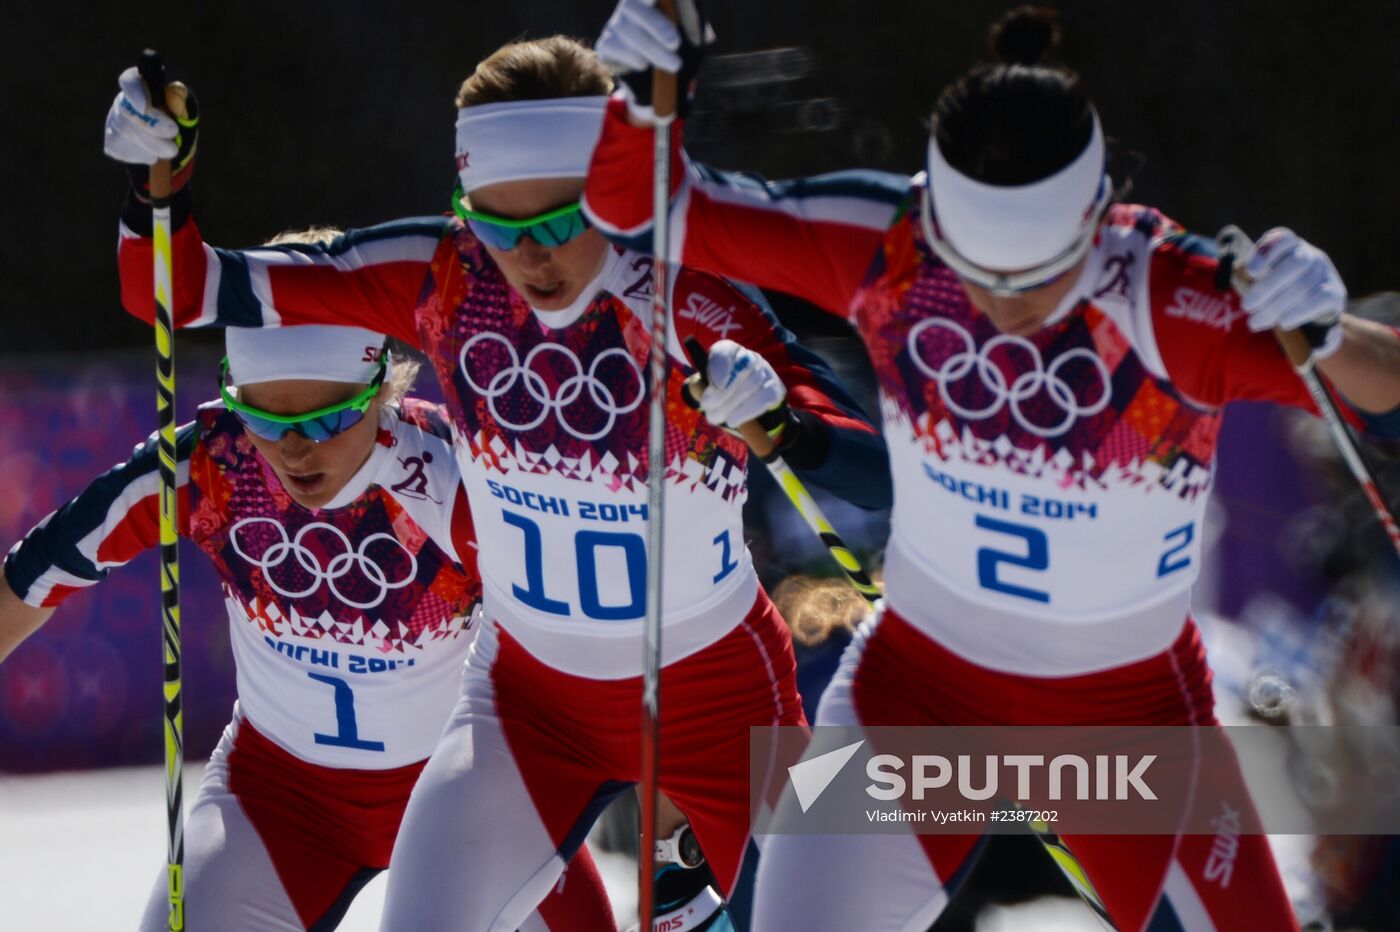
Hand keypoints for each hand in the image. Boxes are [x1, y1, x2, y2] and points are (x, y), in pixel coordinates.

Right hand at [103, 66, 199, 195]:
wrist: (174, 151)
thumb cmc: (181, 126)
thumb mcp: (188, 115)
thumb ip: (184, 104)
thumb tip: (176, 94)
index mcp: (143, 88)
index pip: (130, 81)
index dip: (134, 92)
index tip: (144, 107)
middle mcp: (124, 102)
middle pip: (127, 110)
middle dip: (152, 127)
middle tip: (173, 141)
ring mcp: (115, 122)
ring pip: (125, 132)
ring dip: (152, 146)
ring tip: (170, 150)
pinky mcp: (112, 142)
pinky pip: (121, 149)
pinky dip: (142, 155)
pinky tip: (153, 154)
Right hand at [596, 0, 711, 120]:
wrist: (655, 80)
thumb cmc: (676, 49)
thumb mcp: (691, 35)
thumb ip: (696, 27)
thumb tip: (708, 35)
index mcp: (651, 0)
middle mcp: (630, 6)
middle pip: (633, 7)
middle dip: (656, 25)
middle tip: (675, 44)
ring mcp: (615, 24)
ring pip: (626, 31)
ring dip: (652, 49)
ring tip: (674, 65)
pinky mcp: (605, 44)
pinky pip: (613, 46)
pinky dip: (631, 56)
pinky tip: (645, 65)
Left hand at [696, 340, 786, 428]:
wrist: (746, 401)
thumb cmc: (721, 390)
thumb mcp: (707, 386)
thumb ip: (702, 386)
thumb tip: (701, 392)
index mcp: (730, 351)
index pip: (726, 350)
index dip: (720, 366)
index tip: (714, 385)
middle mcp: (749, 357)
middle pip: (741, 369)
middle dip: (723, 392)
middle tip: (708, 409)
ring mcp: (765, 371)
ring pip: (753, 383)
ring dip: (732, 404)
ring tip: (717, 418)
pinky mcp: (775, 388)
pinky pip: (765, 397)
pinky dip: (747, 411)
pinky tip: (733, 420)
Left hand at [1241, 228, 1345, 357]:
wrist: (1313, 314)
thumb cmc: (1279, 293)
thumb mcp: (1264, 281)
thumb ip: (1252, 278)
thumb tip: (1238, 277)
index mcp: (1291, 246)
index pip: (1283, 239)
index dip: (1266, 252)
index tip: (1250, 272)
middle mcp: (1312, 255)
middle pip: (1294, 264)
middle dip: (1267, 287)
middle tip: (1246, 306)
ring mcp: (1326, 273)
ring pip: (1302, 286)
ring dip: (1275, 307)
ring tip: (1255, 322)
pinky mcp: (1336, 293)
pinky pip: (1318, 300)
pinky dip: (1297, 312)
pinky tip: (1282, 323)